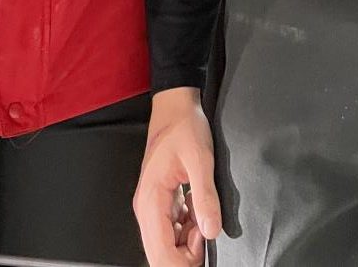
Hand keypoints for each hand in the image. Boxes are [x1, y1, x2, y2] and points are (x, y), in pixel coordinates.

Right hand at [134, 89, 220, 266]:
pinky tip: (199, 210)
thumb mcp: (201, 158)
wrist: (175, 106)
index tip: (204, 251)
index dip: (183, 263)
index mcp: (151, 201)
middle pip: (160, 256)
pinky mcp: (160, 203)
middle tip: (206, 230)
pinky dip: (187, 230)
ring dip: (188, 243)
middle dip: (186, 256)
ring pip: (166, 245)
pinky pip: (171, 231)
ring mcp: (151, 207)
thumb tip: (211, 231)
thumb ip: (205, 196)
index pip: (160, 254)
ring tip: (204, 214)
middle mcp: (146, 209)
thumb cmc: (184, 126)